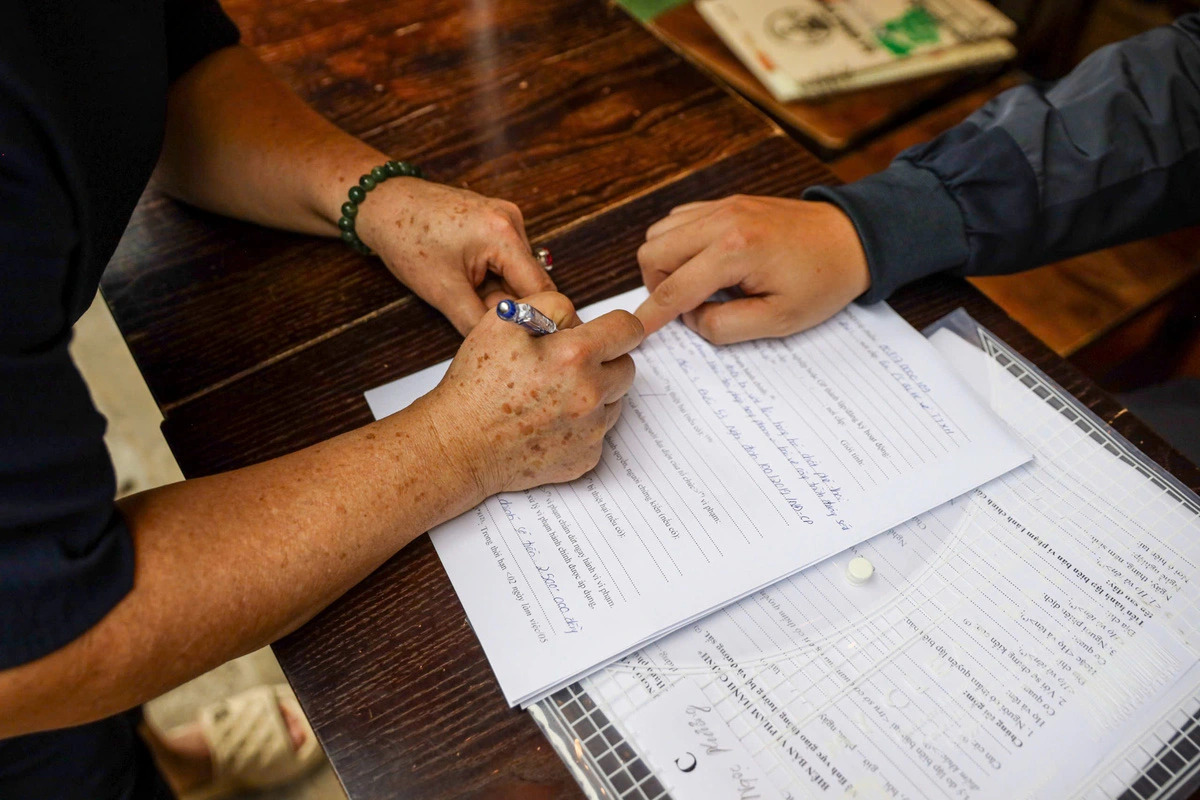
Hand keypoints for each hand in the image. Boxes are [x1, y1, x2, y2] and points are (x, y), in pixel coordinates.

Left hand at [354, 179, 554, 334]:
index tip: (531, 341)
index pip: (541, 289)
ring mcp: (504, 217)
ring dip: (498, 291)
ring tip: (464, 291)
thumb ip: (479, 322)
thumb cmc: (406, 239)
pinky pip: (505, 259)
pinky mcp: (494, 220)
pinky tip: (464, 277)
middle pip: (530, 280)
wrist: (383, 204)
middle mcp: (511, 220)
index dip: (538, 320)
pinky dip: (491, 276)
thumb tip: (505, 343)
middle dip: (511, 304)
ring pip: (516, 272)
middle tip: (482, 318)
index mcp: (504, 234)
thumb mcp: (443, 292)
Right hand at [421, 292, 643, 495]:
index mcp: (575, 356)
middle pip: (626, 367)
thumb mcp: (502, 321)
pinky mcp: (586, 458)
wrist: (458, 445)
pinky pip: (598, 432)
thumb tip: (582, 319)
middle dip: (603, 360)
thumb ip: (552, 304)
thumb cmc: (476, 383)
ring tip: (552, 395)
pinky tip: (548, 422)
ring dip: (594, 393)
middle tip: (565, 365)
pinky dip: (581, 425)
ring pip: (615, 401)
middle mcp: (591, 395)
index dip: (614, 327)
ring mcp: (591, 431)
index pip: (628, 329)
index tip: (602, 332)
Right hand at [634, 196, 870, 343]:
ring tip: (697, 286)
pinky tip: (704, 264)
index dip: (650, 316)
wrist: (853, 239)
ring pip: (660, 232)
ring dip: (665, 263)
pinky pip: (680, 220)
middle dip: (656, 286)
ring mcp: (723, 206)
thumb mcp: (779, 321)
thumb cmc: (823, 281)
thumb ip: (725, 326)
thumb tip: (692, 319)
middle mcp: (723, 221)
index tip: (634, 332)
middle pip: (652, 252)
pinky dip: (678, 244)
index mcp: (736, 251)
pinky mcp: (727, 202)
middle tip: (685, 308)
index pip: (675, 290)